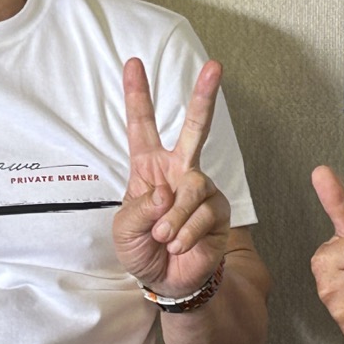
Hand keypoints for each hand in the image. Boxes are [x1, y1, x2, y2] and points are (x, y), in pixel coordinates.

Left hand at [112, 58, 230, 297]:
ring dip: (174, 217)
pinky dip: (186, 233)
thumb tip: (167, 192)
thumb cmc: (143, 249)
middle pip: (193, 127)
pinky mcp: (219, 209)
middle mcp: (178, 170)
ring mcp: (200, 188)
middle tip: (215, 67)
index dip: (137, 95)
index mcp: (148, 167)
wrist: (167, 280)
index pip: (141, 125)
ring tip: (164, 236)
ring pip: (192, 187)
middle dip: (203, 96)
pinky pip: (203, 213)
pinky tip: (179, 245)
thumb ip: (139, 207)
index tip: (133, 63)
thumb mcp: (124, 229)